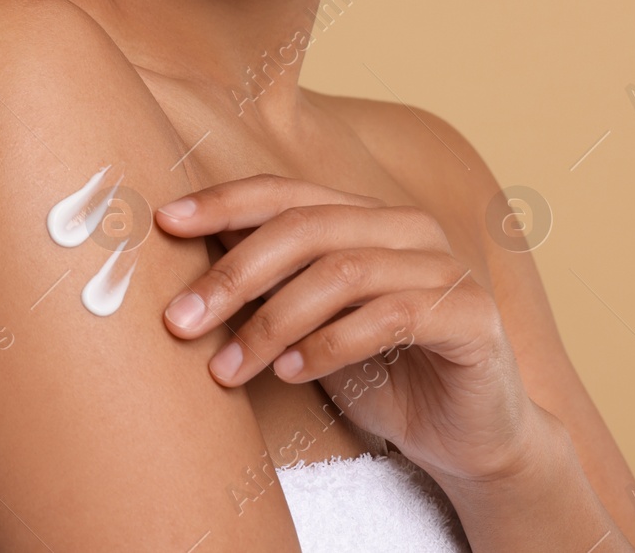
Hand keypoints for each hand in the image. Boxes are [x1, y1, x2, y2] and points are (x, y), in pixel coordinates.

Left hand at [154, 173, 545, 484]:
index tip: (164, 222)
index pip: (283, 194)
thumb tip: (183, 248)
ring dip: (270, 322)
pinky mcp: (469, 313)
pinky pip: (388, 316)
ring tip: (227, 367)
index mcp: (364, 216)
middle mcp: (406, 227)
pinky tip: (291, 373)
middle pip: (303, 228)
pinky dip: (329, 345)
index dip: (222, 202)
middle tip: (180, 321)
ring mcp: (443, 266)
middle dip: (232, 275)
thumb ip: (265, 284)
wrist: (466, 441)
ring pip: (340, 272)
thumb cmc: (378, 375)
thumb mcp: (306, 325)